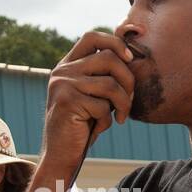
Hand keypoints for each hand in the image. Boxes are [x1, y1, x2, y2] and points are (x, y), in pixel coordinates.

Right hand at [43, 32, 134, 165]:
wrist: (60, 155)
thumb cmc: (82, 125)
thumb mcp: (93, 94)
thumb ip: (104, 75)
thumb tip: (131, 55)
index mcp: (67, 65)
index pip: (92, 36)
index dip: (116, 42)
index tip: (131, 58)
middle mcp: (62, 71)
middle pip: (108, 57)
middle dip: (128, 79)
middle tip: (130, 100)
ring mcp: (63, 85)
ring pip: (110, 84)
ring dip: (123, 103)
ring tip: (120, 116)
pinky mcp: (67, 102)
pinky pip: (103, 106)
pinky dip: (107, 120)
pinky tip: (99, 128)